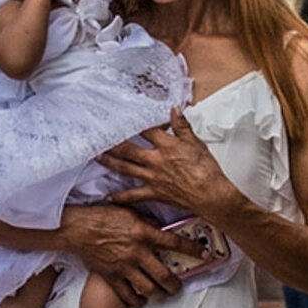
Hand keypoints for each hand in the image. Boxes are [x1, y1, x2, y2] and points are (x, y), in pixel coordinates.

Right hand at [62, 203, 182, 300]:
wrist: (77, 228)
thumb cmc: (102, 217)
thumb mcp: (130, 212)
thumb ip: (148, 222)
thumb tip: (162, 228)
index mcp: (143, 233)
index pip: (174, 242)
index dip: (192, 249)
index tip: (204, 254)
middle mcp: (137, 252)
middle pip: (164, 275)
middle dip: (175, 284)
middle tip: (178, 286)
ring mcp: (124, 267)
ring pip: (148, 289)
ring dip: (159, 295)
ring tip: (163, 295)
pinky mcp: (112, 277)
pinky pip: (128, 295)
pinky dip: (137, 300)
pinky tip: (141, 299)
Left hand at [99, 112, 240, 219]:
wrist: (210, 194)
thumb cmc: (206, 170)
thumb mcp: (196, 143)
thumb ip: (182, 126)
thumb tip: (174, 109)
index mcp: (166, 146)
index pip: (146, 130)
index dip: (136, 123)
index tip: (125, 118)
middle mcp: (155, 161)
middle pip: (129, 149)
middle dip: (113, 143)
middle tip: (99, 138)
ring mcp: (152, 178)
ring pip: (126, 168)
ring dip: (110, 163)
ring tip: (98, 157)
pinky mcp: (154, 193)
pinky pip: (134, 195)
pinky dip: (121, 197)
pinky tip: (110, 196)